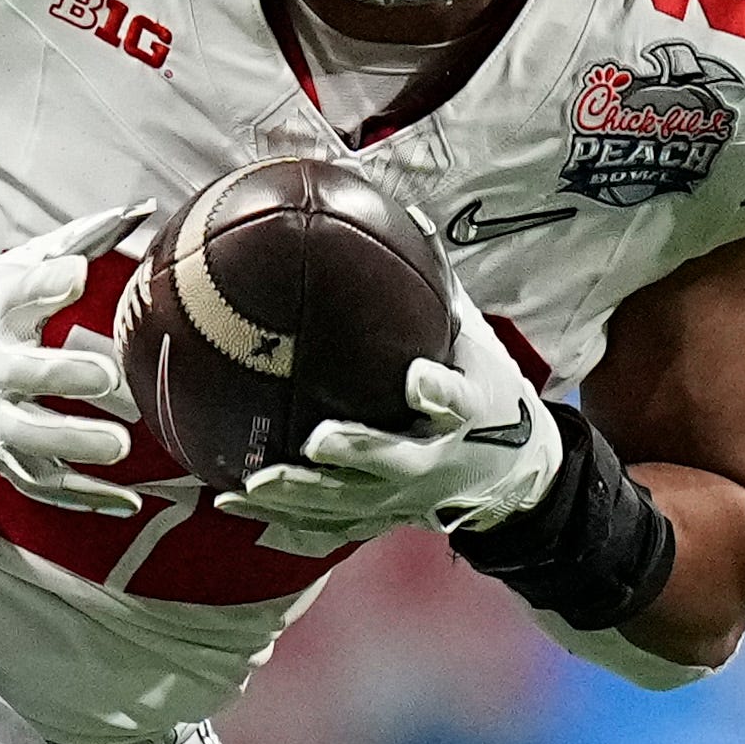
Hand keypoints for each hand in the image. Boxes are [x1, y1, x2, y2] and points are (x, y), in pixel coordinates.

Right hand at [0, 205, 151, 515]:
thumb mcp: (6, 272)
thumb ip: (68, 248)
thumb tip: (136, 215)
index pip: (17, 290)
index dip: (48, 283)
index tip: (78, 277)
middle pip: (27, 372)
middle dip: (67, 375)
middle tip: (106, 376)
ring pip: (32, 437)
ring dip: (75, 442)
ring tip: (120, 445)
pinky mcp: (0, 453)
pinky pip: (41, 480)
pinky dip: (85, 496)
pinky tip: (129, 502)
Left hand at [223, 286, 558, 544]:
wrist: (512, 479)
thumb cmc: (488, 398)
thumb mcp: (477, 343)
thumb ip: (439, 290)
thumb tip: (404, 215)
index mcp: (468, 413)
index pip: (458, 402)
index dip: (437, 392)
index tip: (414, 378)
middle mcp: (437, 462)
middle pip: (396, 463)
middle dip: (358, 453)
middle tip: (318, 441)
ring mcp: (406, 501)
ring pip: (351, 504)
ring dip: (300, 498)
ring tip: (250, 483)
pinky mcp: (383, 521)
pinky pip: (328, 528)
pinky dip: (282, 522)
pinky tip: (232, 502)